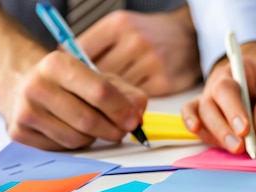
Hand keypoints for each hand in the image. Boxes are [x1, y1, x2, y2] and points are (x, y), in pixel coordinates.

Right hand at [0, 51, 147, 149]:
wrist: (20, 85)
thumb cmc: (67, 83)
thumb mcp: (98, 77)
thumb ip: (125, 92)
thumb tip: (138, 112)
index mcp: (57, 64)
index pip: (100, 92)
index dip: (122, 110)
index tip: (134, 120)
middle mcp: (36, 86)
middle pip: (88, 120)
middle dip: (112, 130)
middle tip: (122, 131)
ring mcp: (24, 111)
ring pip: (76, 139)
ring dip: (93, 138)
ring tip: (92, 127)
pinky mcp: (19, 133)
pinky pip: (61, 149)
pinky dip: (74, 145)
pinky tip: (71, 130)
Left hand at [78, 6, 200, 96]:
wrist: (190, 38)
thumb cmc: (150, 34)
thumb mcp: (122, 26)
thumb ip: (97, 43)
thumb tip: (65, 63)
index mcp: (118, 25)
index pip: (81, 51)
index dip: (71, 69)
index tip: (66, 79)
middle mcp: (135, 42)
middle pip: (98, 75)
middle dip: (88, 88)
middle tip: (82, 96)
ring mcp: (151, 63)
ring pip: (116, 90)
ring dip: (108, 99)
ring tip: (104, 101)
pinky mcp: (163, 82)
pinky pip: (135, 97)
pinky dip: (127, 102)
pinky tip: (125, 100)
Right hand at [181, 42, 255, 154]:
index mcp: (235, 74)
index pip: (227, 90)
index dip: (233, 110)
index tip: (245, 130)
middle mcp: (215, 85)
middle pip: (210, 105)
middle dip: (223, 130)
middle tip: (239, 147)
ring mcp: (206, 98)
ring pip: (201, 116)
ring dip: (215, 135)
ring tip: (234, 148)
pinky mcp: (202, 112)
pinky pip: (190, 116)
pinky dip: (192, 125)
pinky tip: (197, 132)